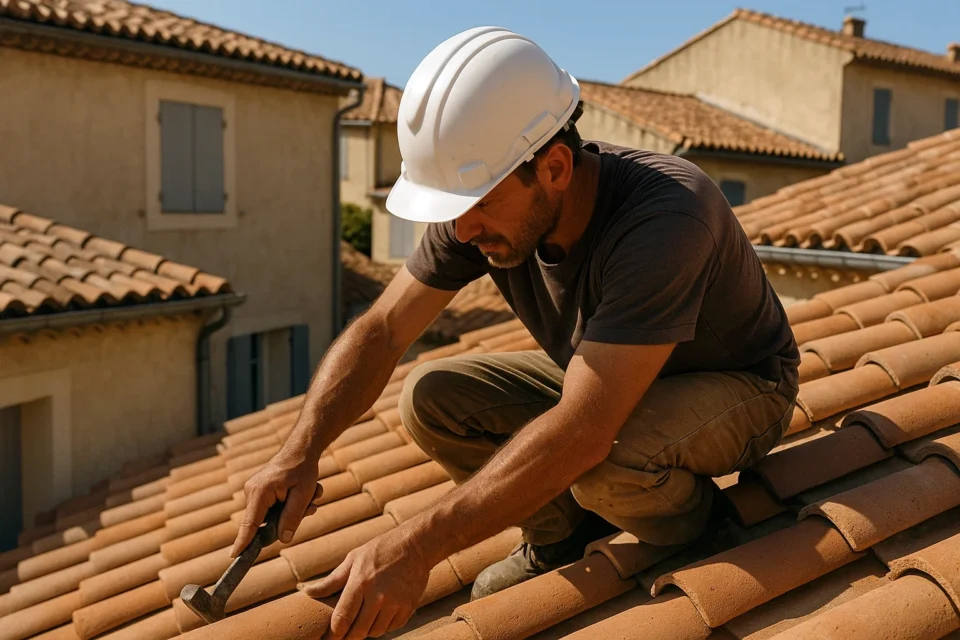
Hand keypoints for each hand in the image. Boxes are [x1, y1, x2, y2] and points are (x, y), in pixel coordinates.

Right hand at [230, 451, 323, 557]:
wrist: (301, 450)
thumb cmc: (303, 470)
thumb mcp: (303, 495)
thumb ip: (292, 518)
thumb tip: (283, 539)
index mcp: (260, 492)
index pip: (250, 524)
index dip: (243, 542)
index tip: (233, 556)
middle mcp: (252, 492)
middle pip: (265, 522)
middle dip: (289, 519)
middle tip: (310, 507)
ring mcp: (254, 491)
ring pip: (272, 516)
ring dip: (293, 510)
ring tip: (310, 496)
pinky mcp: (259, 492)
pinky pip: (273, 508)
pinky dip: (289, 505)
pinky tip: (305, 495)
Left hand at [303, 529, 431, 638]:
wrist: (416, 545)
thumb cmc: (380, 550)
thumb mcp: (353, 559)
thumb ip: (331, 581)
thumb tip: (305, 591)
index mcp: (360, 582)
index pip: (342, 618)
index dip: (334, 633)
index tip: (328, 638)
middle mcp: (378, 595)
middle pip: (358, 631)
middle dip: (348, 636)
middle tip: (343, 635)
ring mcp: (395, 603)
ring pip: (375, 632)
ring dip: (366, 631)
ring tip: (362, 622)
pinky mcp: (408, 607)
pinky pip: (391, 627)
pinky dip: (383, 626)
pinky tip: (379, 616)